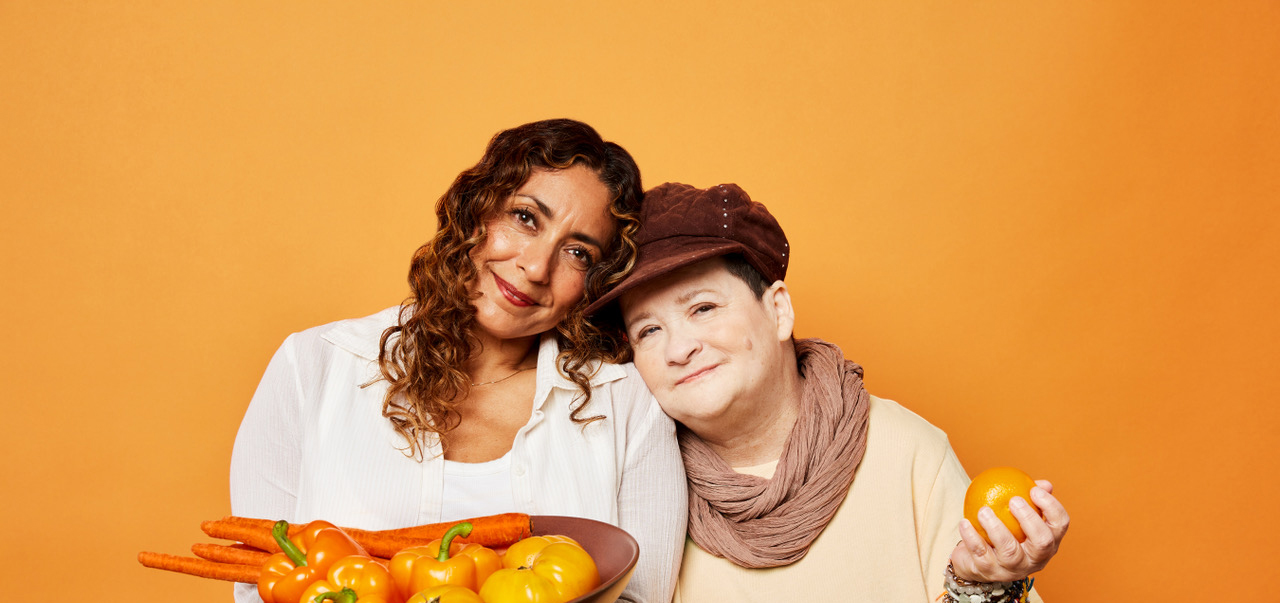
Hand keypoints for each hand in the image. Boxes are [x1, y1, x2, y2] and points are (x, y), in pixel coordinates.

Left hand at [949, 479, 1069, 582]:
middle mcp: (1035, 559)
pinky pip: (981, 554)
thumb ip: (1030, 499)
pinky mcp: (989, 572)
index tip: (1034, 490)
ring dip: (996, 528)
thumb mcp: (1018, 517)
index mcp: (1048, 542)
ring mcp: (1013, 569)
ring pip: (1009, 551)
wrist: (976, 561)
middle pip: (1042, 542)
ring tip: (983, 510)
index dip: (1052, 507)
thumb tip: (1043, 483)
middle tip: (1014, 500)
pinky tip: (965, 522)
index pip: (1060, 525)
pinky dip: (972, 537)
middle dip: (1029, 519)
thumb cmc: (1004, 532)